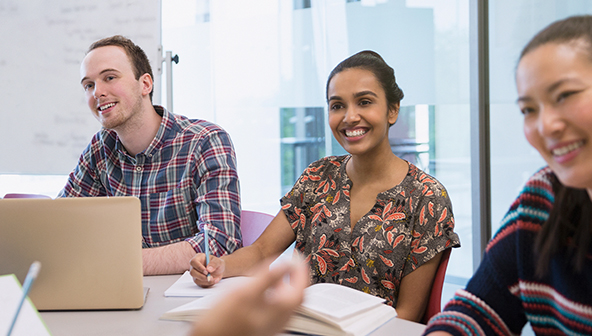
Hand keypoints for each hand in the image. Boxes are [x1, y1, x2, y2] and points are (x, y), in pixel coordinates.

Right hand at [189, 253, 224, 286]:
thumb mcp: (218, 261)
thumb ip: (214, 263)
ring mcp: (195, 274)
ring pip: (196, 279)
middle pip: (192, 272)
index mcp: (198, 258)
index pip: (193, 262)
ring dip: (206, 281)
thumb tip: (208, 269)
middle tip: (210, 277)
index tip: (206, 271)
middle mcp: (194, 266)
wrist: (219, 270)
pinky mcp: (198, 280)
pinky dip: (208, 283)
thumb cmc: (217, 264)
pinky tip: (214, 280)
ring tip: (214, 278)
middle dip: (202, 276)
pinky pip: (200, 284)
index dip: (199, 267)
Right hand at [189, 258, 309, 335]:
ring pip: (285, 302)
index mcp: (280, 310)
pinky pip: (276, 308)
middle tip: (288, 262)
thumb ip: (268, 277)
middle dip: (293, 277)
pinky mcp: (263, 327)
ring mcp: (272, 326)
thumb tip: (288, 263)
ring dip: (283, 285)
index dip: (300, 269)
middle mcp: (280, 321)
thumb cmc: (223, 320)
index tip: (297, 256)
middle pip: (295, 295)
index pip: (300, 287)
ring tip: (273, 273)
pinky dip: (274, 295)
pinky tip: (261, 290)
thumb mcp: (246, 292)